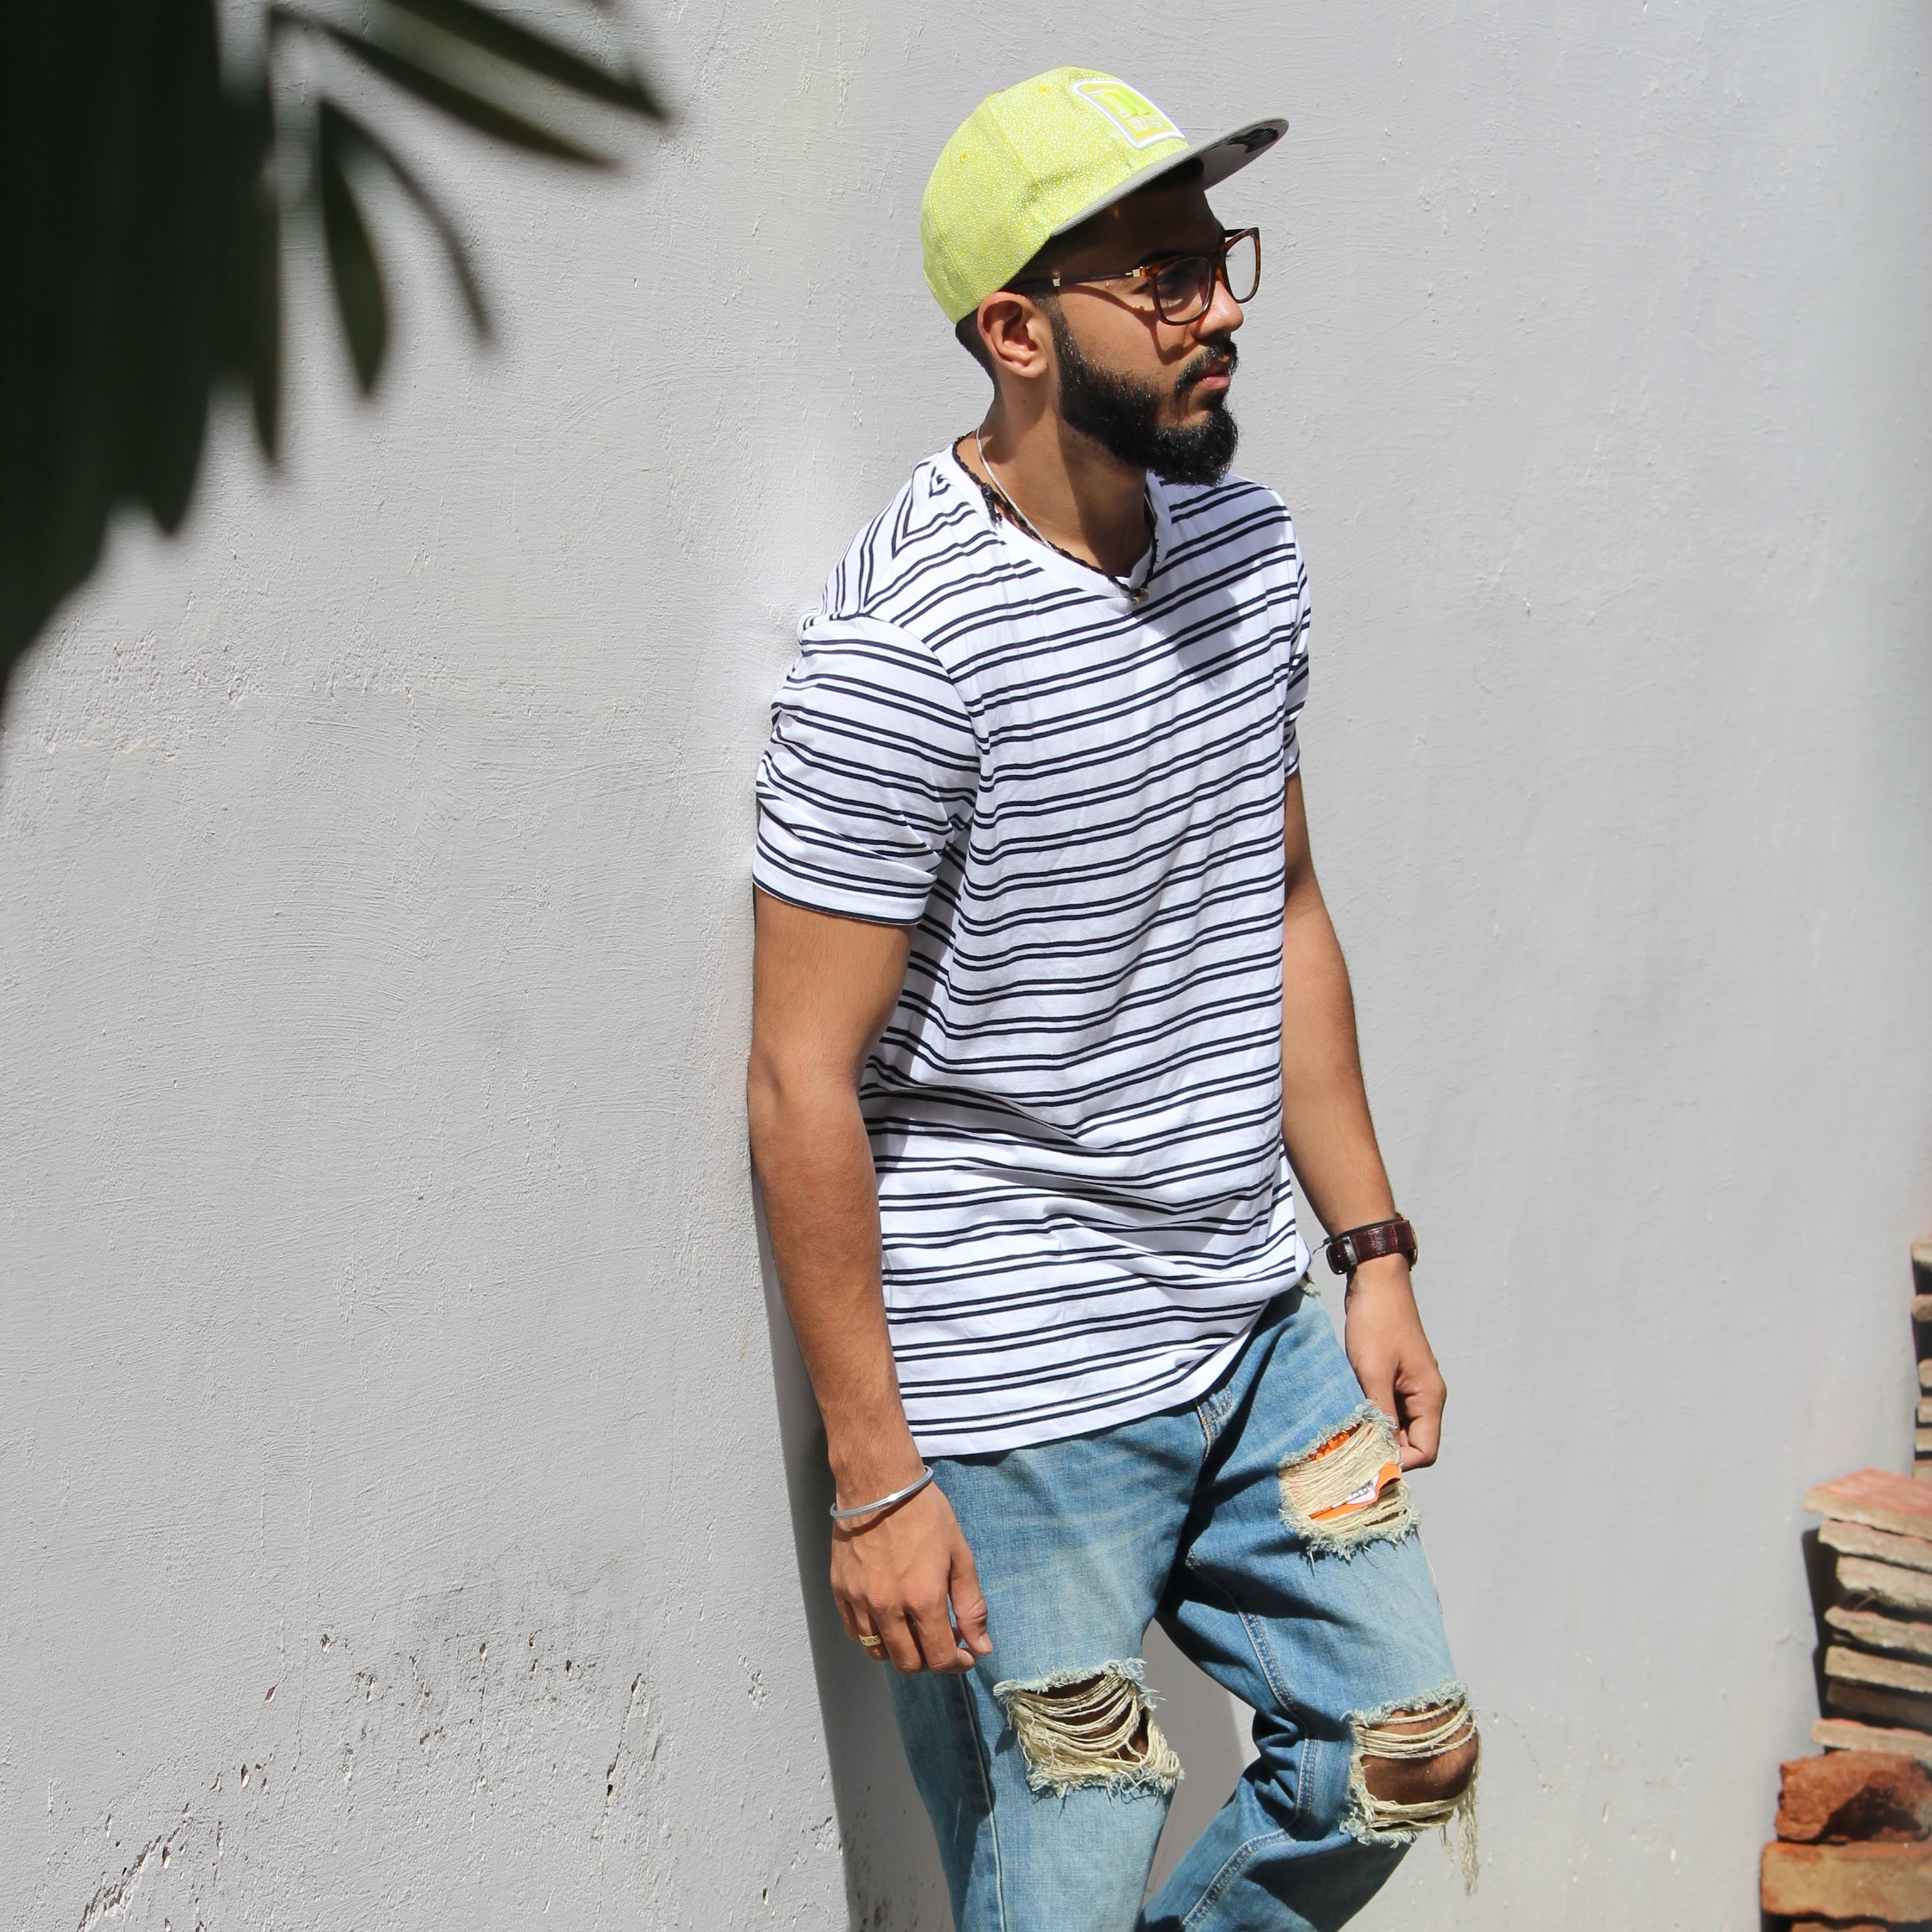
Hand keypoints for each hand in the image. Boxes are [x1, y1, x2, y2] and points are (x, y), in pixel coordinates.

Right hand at [832, 1481, 992, 1673]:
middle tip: (941, 1639)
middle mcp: (888, 1607)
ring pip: (879, 1653)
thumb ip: (971, 1605)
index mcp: (923, 1599)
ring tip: (914, 1629)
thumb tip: (982, 1648)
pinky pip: (856, 1633)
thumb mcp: (960, 1555)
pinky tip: (888, 1619)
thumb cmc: (925, 1513)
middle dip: (930, 1660)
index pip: (939, 1657)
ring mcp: (859, 1601)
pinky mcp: (840, 1591)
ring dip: (902, 1651)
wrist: (879, 1483)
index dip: (956, 1664)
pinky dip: (874, 1637)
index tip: (965, 1655)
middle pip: (908, 1663)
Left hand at [1342, 1257, 1446, 1469]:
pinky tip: (1349, 1409)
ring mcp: (1411, 1386)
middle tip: (1350, 1448)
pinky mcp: (1395, 1376)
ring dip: (1375, 1429)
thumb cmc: (1376, 1322)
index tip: (1367, 1460)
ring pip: (1397, 1425)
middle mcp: (1426, 1396)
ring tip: (1347, 1429)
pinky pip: (1387, 1406)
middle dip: (1384, 1448)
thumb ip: (1380, 1414)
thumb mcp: (1373, 1372)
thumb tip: (1380, 1453)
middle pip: (1411, 1441)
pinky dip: (1371, 1412)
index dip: (1399, 1462)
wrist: (1376, 1280)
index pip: (1424, 1451)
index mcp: (1430, 1398)